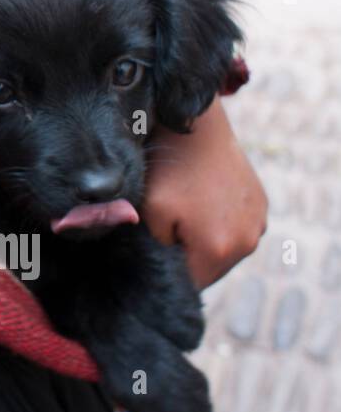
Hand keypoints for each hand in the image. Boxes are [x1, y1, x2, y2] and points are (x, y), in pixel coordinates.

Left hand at [143, 98, 266, 288]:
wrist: (195, 127)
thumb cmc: (167, 170)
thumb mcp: (150, 215)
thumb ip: (158, 251)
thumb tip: (165, 266)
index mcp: (220, 249)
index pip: (191, 284)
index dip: (170, 272)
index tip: (156, 250)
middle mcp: (249, 241)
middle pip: (211, 269)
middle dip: (188, 256)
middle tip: (168, 227)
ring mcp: (259, 223)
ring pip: (225, 250)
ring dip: (205, 241)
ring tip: (186, 211)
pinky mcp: (262, 207)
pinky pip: (237, 229)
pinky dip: (220, 223)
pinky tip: (202, 201)